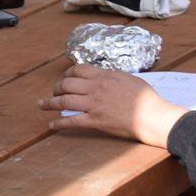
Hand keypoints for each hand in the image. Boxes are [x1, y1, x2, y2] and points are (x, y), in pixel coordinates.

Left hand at [37, 64, 187, 146]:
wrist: (154, 117)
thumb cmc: (148, 99)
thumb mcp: (130, 79)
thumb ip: (113, 76)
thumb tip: (104, 76)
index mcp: (104, 76)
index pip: (78, 70)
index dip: (67, 74)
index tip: (65, 78)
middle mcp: (96, 88)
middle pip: (67, 84)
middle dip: (57, 88)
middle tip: (54, 92)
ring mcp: (94, 105)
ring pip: (64, 101)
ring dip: (50, 103)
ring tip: (41, 105)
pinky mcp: (95, 121)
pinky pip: (72, 122)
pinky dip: (59, 123)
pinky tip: (51, 125)